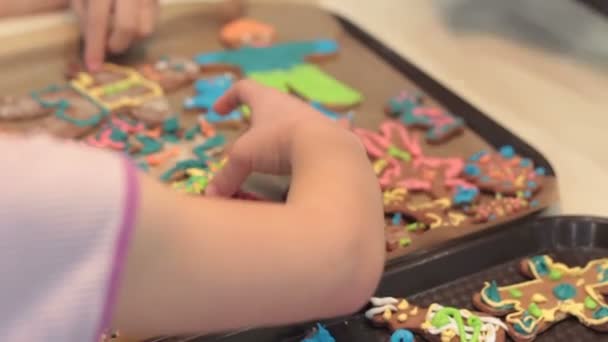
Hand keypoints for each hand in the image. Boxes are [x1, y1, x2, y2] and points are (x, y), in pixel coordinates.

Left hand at [71, 0, 158, 70]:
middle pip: (128, 28)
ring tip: (118, 27)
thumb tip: (95, 42)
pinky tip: (129, 18)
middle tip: (108, 45)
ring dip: (130, 37)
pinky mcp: (157, 0)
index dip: (95, 46)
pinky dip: (139, 28)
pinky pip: (152, 24)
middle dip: (117, 44)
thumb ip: (84, 14)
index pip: (98, 21)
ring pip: (145, 30)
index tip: (93, 67)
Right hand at [205, 80, 334, 196]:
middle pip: (270, 104)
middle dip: (256, 119)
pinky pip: (315, 137)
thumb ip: (226, 175)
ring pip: (292, 120)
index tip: (217, 113)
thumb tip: (210, 197)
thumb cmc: (279, 142)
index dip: (228, 98)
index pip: (243, 88)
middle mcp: (291, 104)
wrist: (328, 150)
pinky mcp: (330, 136)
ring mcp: (313, 118)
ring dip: (281, 133)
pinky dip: (305, 147)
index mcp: (266, 99)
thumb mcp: (245, 158)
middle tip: (247, 136)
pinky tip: (304, 161)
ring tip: (274, 154)